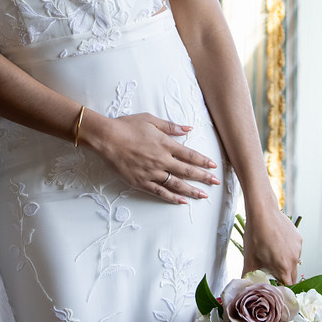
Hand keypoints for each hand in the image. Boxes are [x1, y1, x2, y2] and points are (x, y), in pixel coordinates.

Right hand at [85, 113, 220, 202]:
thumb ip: (171, 126)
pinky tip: (182, 202)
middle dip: (203, 177)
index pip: (189, 154)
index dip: (203, 161)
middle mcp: (161, 160)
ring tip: (203, 196)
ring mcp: (151, 173)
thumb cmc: (126, 126)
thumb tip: (188, 128)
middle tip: (216, 183)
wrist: (106, 138)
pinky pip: (160, 192)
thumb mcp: (150, 120)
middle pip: (187, 171)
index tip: (213, 166)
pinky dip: (172, 198)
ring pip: (176, 184)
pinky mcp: (141, 182)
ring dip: (192, 191)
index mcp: (165, 144)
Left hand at [242, 204, 300, 284]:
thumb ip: (249, 275)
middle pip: (293, 276)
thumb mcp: (249, 258)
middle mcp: (294, 258)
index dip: (281, 287)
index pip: (288, 287)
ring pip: (294, 262)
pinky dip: (288, 251)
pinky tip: (277, 244)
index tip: (274, 285)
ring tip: (272, 254)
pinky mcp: (298, 238)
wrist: (263, 212)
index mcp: (283, 266)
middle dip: (283, 277)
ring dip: (286, 263)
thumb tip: (246, 285)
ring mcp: (298, 248)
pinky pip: (295, 250)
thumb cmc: (256, 234)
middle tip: (271, 272)